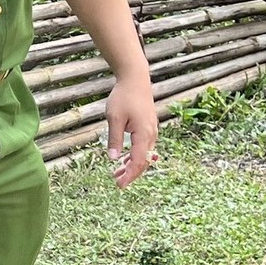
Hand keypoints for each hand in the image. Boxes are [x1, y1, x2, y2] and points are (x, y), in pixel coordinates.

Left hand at [106, 74, 158, 188]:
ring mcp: (151, 130)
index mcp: (143, 134)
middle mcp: (151, 134)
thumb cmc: (124, 97)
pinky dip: (135, 155)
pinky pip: (144, 146)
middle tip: (117, 182)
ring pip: (144, 154)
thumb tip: (113, 158)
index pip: (138, 161)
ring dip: (132, 165)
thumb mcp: (114, 118)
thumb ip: (115, 139)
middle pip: (143, 161)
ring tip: (117, 172)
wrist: (135, 79)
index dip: (129, 175)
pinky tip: (124, 158)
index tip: (119, 185)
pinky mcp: (148, 126)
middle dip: (131, 173)